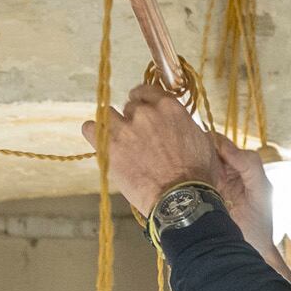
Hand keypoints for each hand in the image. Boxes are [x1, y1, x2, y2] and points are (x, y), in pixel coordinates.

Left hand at [102, 82, 266, 239]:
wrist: (181, 199)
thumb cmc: (197, 175)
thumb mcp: (200, 140)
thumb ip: (183, 125)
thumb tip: (177, 124)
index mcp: (169, 107)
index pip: (148, 91)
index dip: (144, 101)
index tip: (143, 109)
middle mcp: (146, 112)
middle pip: (131, 106)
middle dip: (133, 119)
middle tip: (138, 138)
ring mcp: (126, 128)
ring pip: (108, 113)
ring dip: (113, 124)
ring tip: (118, 141)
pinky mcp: (110, 146)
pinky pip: (90, 129)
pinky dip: (93, 134)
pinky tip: (100, 143)